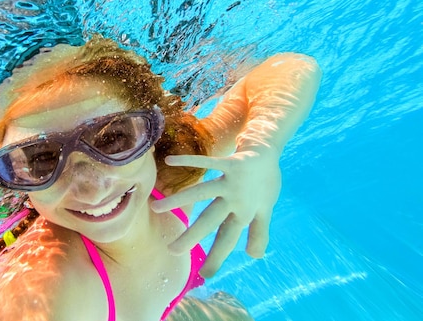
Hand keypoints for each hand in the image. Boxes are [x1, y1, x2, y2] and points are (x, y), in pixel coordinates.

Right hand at [150, 148, 280, 276]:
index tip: (205, 274)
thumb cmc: (266, 182)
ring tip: (156, 208)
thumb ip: (258, 232)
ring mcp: (231, 181)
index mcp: (243, 212)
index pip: (227, 238)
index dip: (217, 256)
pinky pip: (207, 162)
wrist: (270, 151)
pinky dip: (189, 161)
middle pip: (210, 220)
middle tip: (173, 251)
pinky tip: (170, 161)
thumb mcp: (266, 210)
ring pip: (201, 192)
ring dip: (179, 199)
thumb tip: (254, 256)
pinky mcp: (230, 163)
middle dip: (192, 235)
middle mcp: (235, 199)